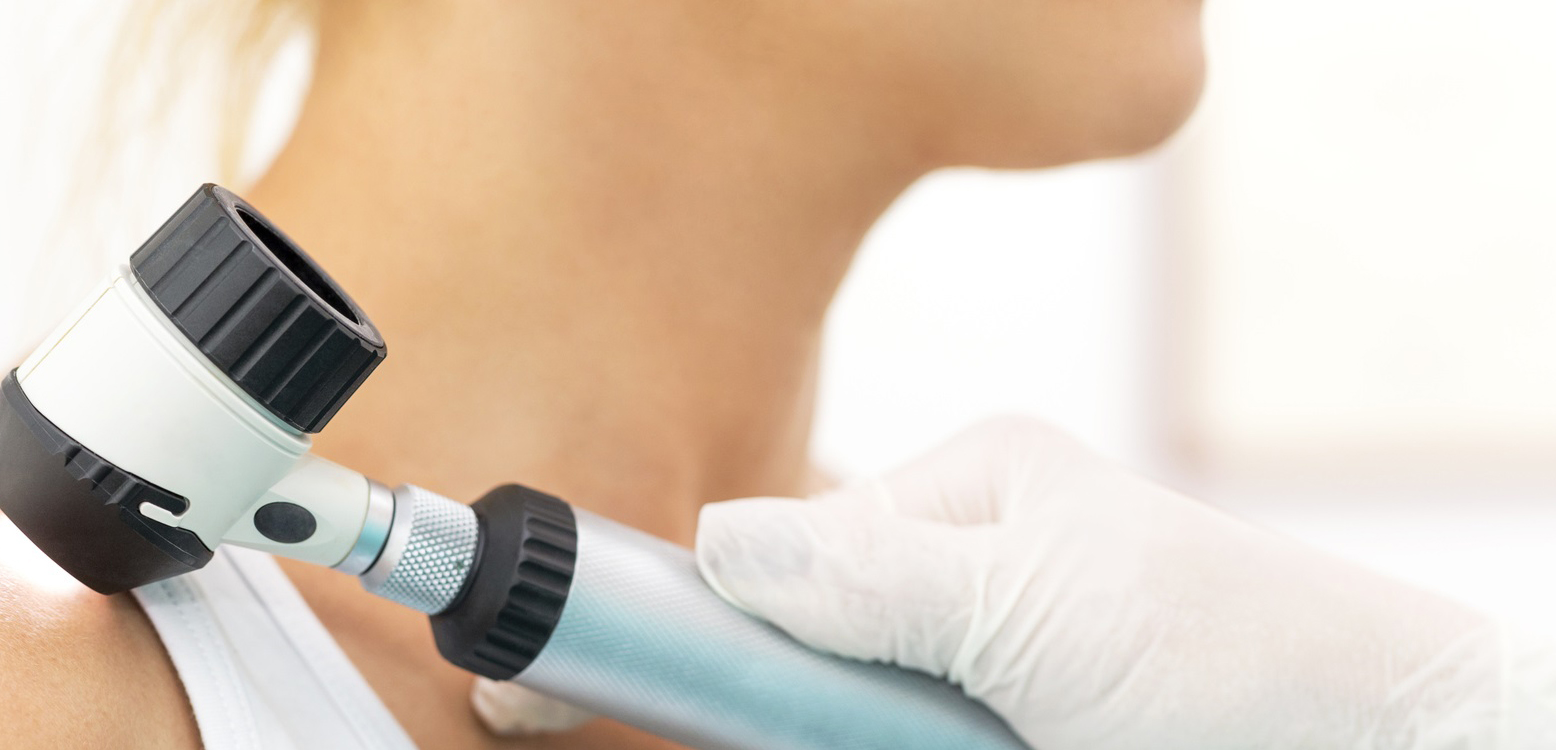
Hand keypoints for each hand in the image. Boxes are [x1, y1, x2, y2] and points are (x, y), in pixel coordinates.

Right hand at [695, 418, 1555, 749]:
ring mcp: (993, 651)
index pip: (801, 543)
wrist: (1359, 741)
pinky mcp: (1004, 717)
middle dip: (818, 697)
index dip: (745, 613)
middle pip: (823, 637)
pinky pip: (903, 723)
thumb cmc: (1210, 647)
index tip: (710, 680)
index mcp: (969, 486)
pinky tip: (920, 740)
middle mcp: (972, 560)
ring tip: (950, 733)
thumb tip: (713, 541)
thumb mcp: (1023, 602)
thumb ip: (863, 575)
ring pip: (859, 700)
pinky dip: (893, 734)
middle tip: (888, 719)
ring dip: (855, 726)